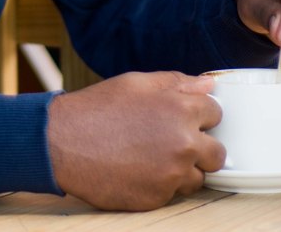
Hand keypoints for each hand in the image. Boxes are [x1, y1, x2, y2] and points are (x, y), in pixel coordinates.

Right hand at [46, 71, 224, 210]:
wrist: (63, 143)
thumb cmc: (98, 109)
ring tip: (152, 155)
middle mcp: (183, 142)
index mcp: (180, 109)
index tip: (184, 117)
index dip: (199, 114)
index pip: (216, 113)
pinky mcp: (159, 198)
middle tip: (172, 140)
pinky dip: (163, 183)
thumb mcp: (136, 83)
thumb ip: (176, 83)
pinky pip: (175, 193)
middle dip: (201, 146)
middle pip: (217, 152)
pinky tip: (140, 169)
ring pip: (199, 176)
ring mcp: (173, 174)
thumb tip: (208, 84)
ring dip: (183, 168)